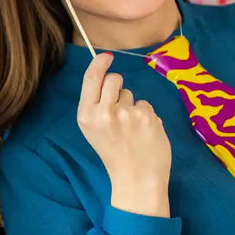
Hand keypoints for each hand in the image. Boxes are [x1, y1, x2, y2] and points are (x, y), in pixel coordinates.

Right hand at [77, 53, 171, 215]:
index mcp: (86, 115)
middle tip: (120, 107)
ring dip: (132, 105)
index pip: (91, 78)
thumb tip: (105, 73)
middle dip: (119, 87)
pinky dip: (147, 116)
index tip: (107, 56)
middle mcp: (104, 112)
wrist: (135, 178)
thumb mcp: (92, 129)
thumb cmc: (113, 152)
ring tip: (131, 128)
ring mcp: (127, 113)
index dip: (100, 63)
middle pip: (114, 80)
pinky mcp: (147, 117)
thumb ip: (95, 104)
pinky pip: (146, 105)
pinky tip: (144, 133)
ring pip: (131, 93)